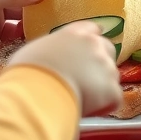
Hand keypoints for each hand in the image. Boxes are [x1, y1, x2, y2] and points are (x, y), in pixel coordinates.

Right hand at [8, 22, 122, 115]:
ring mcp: (105, 66)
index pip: (92, 29)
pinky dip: (105, 105)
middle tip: (85, 79)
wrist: (36, 93)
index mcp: (75, 33)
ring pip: (111, 75)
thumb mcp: (35, 51)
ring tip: (84, 98)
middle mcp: (94, 44)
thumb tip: (50, 59)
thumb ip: (51, 50)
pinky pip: (114, 97)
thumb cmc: (26, 72)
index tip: (87, 51)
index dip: (91, 42)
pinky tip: (92, 110)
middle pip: (107, 49)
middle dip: (100, 63)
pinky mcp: (111, 89)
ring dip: (102, 85)